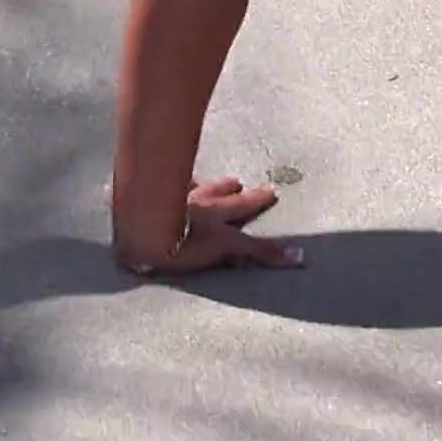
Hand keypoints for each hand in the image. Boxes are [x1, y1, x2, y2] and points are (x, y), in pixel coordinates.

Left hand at [113, 176, 302, 276]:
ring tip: (212, 182)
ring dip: (205, 186)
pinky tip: (167, 184)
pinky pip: (161, 186)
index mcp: (216, 213)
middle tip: (241, 182)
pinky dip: (170, 186)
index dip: (257, 202)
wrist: (140, 226)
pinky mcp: (147, 196)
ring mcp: (171, 198)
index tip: (273, 192)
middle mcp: (197, 201)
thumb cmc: (183, 242)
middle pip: (219, 195)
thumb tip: (301, 258)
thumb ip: (260, 253)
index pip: (242, 208)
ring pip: (193, 188)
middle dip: (232, 191)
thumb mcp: (226, 249)